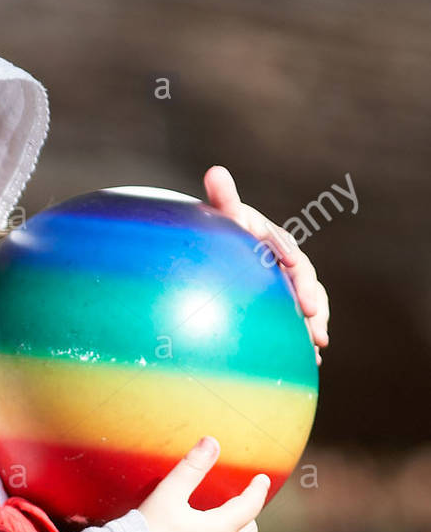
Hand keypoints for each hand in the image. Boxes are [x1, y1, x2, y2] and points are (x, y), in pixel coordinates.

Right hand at [138, 436, 268, 531]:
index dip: (258, 490)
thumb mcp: (168, 494)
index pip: (249, 506)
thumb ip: (192, 467)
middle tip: (242, 506)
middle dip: (249, 518)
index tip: (262, 479)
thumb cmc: (146, 530)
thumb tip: (212, 442)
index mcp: (218, 530)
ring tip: (224, 531)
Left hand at [203, 165, 329, 366]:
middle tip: (314, 321)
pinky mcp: (284, 305)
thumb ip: (223, 200)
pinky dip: (304, 338)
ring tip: (317, 346)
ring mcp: (286, 286)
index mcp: (272, 240)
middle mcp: (286, 262)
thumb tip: (215, 171)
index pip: (286, 249)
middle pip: (304, 281)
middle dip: (313, 301)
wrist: (216, 255)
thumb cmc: (219, 234)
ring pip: (309, 303)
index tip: (293, 268)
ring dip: (315, 324)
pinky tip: (308, 361)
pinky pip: (299, 322)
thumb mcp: (222, 219)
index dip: (291, 259)